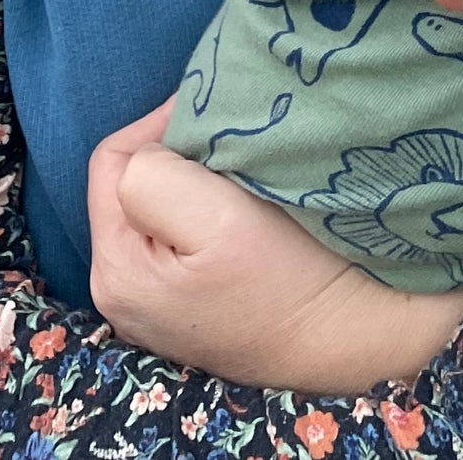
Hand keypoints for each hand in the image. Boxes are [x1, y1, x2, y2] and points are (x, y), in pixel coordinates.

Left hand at [91, 103, 462, 390]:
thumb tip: (150, 152)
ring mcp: (153, 306)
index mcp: (115, 271)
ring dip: (194, 183)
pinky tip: (241, 217)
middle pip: (133, 185)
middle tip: (232, 152)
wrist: (347, 341)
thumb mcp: (217, 217)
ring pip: (158, 208)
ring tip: (239, 182)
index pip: (114, 159)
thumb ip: (154, 177)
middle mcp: (121, 295)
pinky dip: (206, 214)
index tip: (217, 121)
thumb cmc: (287, 280)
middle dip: (177, 156)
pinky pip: (180, 237)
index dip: (163, 125)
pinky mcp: (186, 307)